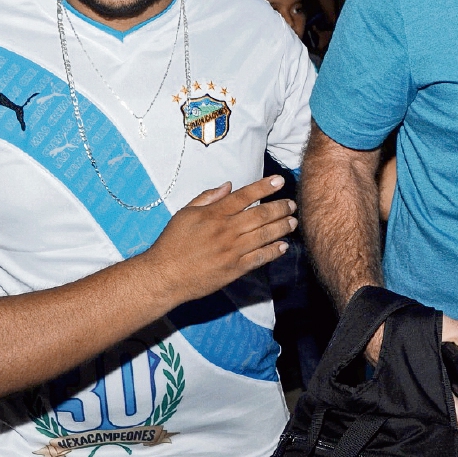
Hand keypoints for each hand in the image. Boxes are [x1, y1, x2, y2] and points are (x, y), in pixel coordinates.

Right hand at [138, 176, 296, 304]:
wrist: (164, 276)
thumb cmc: (172, 243)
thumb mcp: (184, 214)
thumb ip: (207, 198)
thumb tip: (229, 185)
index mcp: (213, 214)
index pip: (244, 196)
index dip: (264, 187)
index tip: (280, 180)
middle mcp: (226, 230)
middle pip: (260, 215)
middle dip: (280, 207)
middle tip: (292, 204)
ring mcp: (232, 251)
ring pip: (264, 235)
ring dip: (282, 227)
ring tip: (293, 221)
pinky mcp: (234, 269)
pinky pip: (259, 258)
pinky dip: (274, 251)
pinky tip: (284, 246)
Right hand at [364, 313, 457, 432]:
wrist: (372, 328)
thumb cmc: (403, 330)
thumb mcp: (441, 325)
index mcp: (433, 390)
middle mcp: (424, 398)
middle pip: (451, 412)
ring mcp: (416, 393)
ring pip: (441, 403)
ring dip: (455, 399)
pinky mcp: (410, 384)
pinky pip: (432, 392)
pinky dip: (443, 388)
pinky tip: (448, 376)